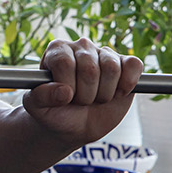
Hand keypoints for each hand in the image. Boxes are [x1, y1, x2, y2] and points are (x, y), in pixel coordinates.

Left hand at [23, 36, 142, 146]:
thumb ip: (41, 97)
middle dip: (86, 95)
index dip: (67, 86)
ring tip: (95, 98)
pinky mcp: (126, 64)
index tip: (64, 98)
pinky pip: (134, 65)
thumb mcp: (37, 107)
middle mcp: (80, 47)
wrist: (74, 125)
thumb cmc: (53, 112)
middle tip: (80, 101)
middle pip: (90, 69)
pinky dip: (127, 84)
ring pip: (112, 68)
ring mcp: (104, 54)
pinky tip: (116, 93)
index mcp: (56, 51)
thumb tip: (63, 91)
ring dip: (104, 93)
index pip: (65, 63)